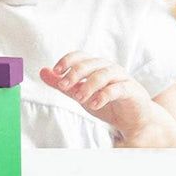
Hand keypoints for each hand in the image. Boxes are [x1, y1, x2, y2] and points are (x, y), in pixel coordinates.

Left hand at [40, 52, 156, 145]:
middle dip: (74, 74)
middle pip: (90, 64)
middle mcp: (108, 68)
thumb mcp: (80, 94)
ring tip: (78, 98)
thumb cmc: (106, 103)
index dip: (67, 61)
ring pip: (103, 74)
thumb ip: (63, 85)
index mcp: (95, 66)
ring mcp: (121, 78)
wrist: (133, 119)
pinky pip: (117, 88)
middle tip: (63, 87)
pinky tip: (94, 104)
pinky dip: (103, 95)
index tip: (56, 71)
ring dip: (88, 85)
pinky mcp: (132, 90)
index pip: (80, 56)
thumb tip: (42, 71)